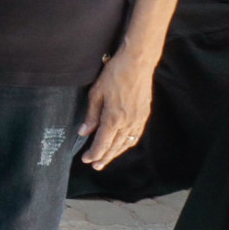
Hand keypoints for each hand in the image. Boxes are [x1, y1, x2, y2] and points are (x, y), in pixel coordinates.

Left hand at [79, 49, 156, 168]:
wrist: (137, 64)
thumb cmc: (114, 75)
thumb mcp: (96, 93)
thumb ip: (91, 115)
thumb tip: (83, 132)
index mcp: (114, 118)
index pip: (102, 142)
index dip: (94, 153)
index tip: (86, 160)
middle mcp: (128, 122)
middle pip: (115, 146)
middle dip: (104, 157)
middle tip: (96, 166)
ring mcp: (138, 119)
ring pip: (126, 143)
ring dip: (116, 153)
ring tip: (107, 159)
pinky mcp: (144, 115)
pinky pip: (135, 135)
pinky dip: (127, 144)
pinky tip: (122, 146)